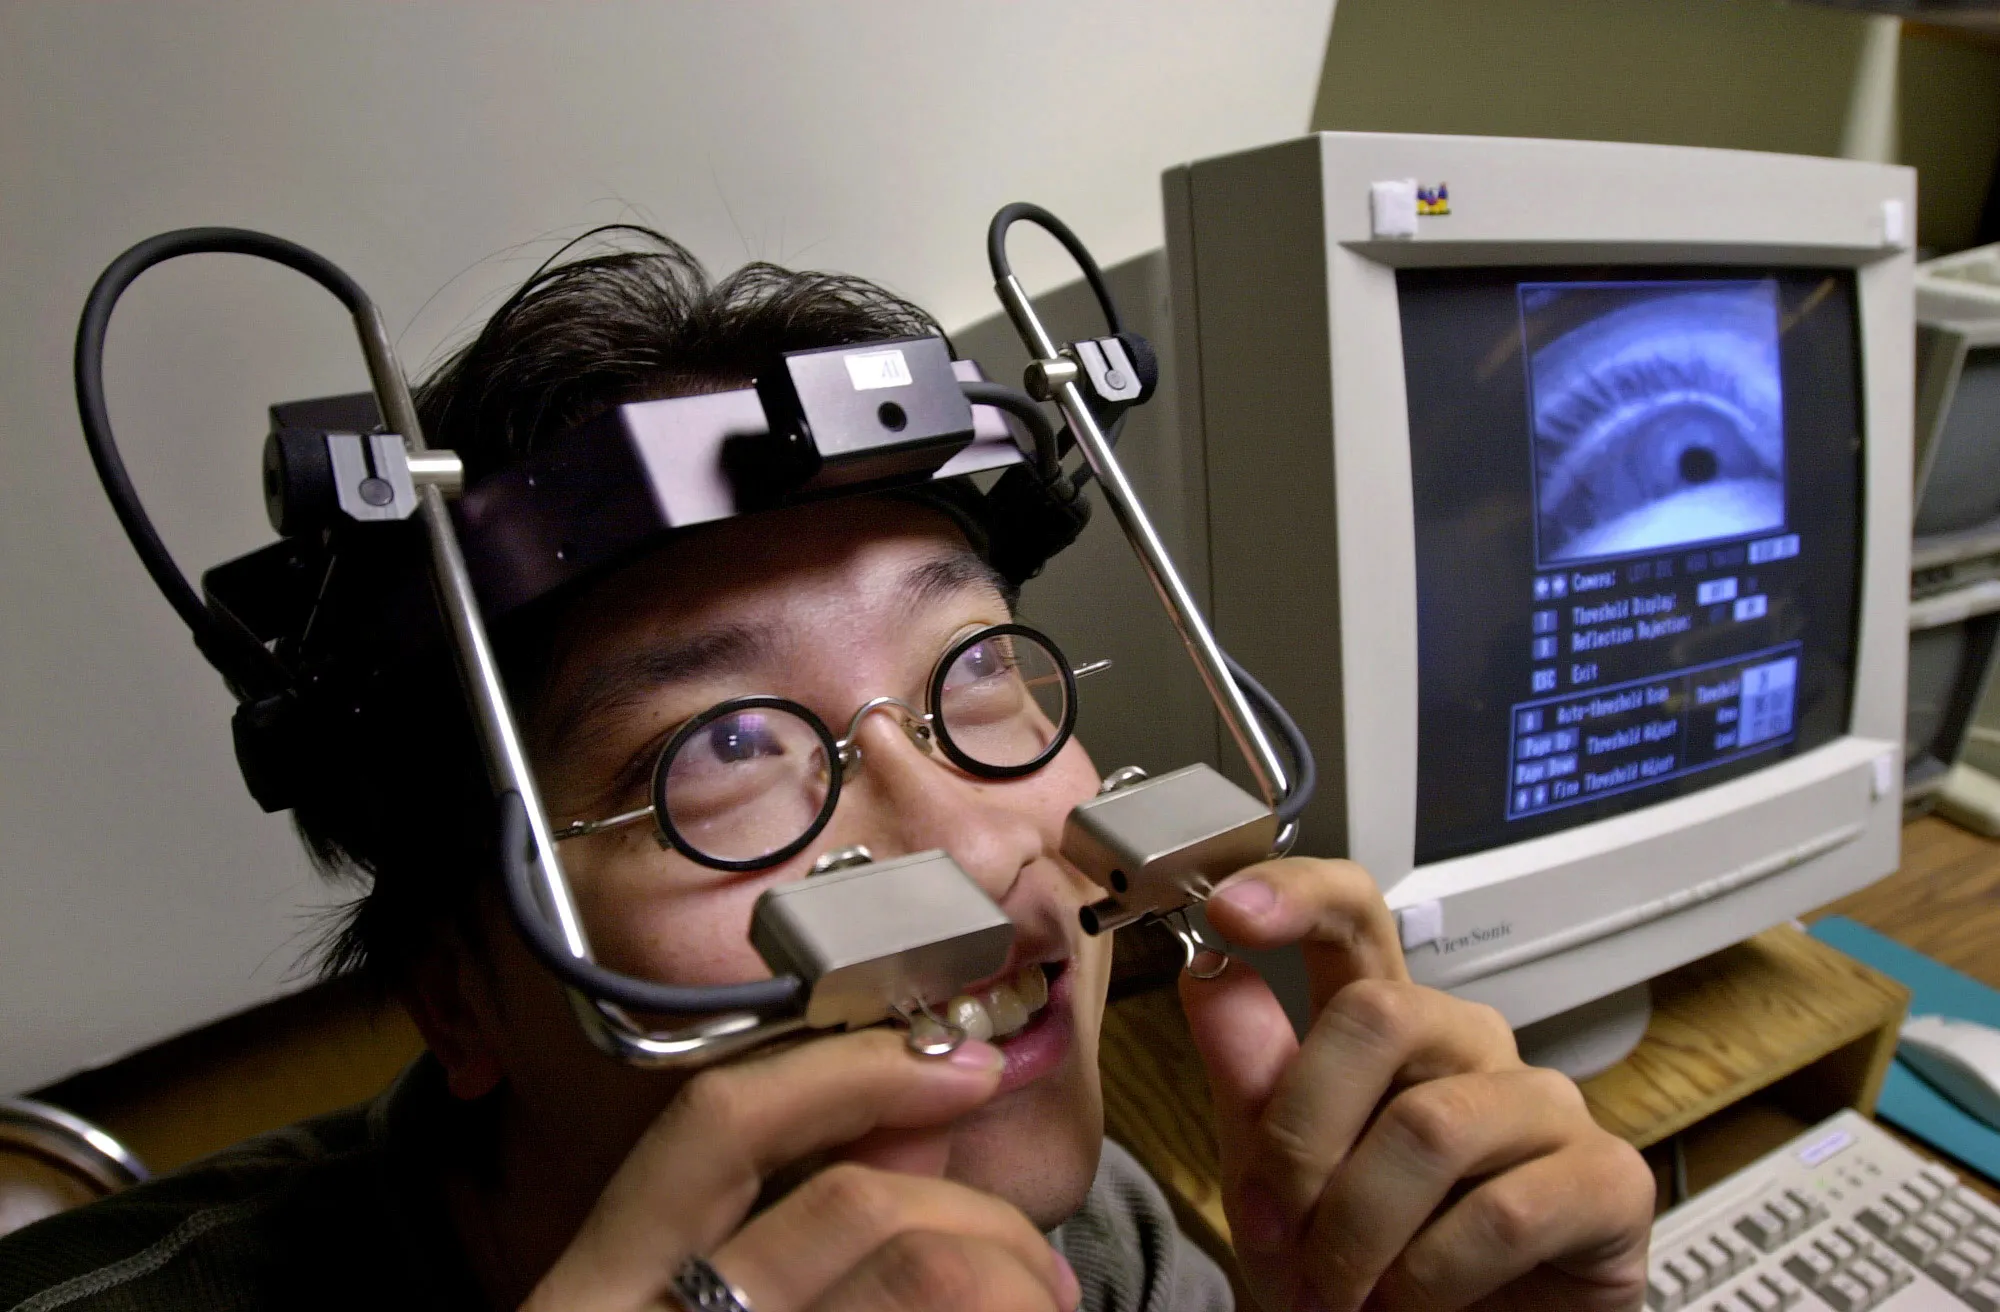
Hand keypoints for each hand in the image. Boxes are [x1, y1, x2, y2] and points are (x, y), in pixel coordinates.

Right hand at [524, 1030, 1080, 1311]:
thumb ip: (787, 1243)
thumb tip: (915, 1127)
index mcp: (592, 1297)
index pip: (717, 1129)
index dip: (848, 1073)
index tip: (957, 1068)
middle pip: (855, 1206)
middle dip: (986, 1222)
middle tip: (1045, 1279)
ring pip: (925, 1277)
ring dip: (1018, 1280)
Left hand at [1182, 858, 1652, 1310]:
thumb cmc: (1362, 1268)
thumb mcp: (1273, 1179)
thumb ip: (1250, 1080)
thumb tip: (1209, 975)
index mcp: (1389, 1027)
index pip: (1358, 918)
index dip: (1299, 896)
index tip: (1230, 910)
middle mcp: (1472, 1046)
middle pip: (1379, 1015)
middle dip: (1303, 1139)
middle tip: (1276, 1235)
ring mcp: (1547, 1106)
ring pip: (1430, 1128)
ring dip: (1358, 1233)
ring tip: (1337, 1294)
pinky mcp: (1609, 1183)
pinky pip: (1503, 1213)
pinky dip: (1432, 1278)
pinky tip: (1414, 1304)